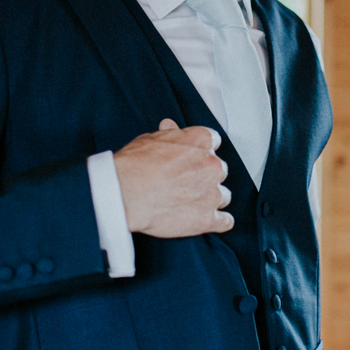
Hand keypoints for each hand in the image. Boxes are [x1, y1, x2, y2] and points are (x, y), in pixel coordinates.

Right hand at [113, 119, 233, 237]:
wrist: (123, 194)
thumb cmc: (134, 166)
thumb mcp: (150, 139)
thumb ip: (170, 134)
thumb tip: (172, 128)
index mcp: (201, 141)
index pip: (213, 142)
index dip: (200, 151)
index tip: (191, 159)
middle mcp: (212, 165)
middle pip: (218, 170)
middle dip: (205, 176)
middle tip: (185, 182)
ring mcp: (212, 193)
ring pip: (223, 195)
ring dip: (210, 198)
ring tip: (188, 202)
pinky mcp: (207, 219)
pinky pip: (225, 221)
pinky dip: (218, 221)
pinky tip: (206, 219)